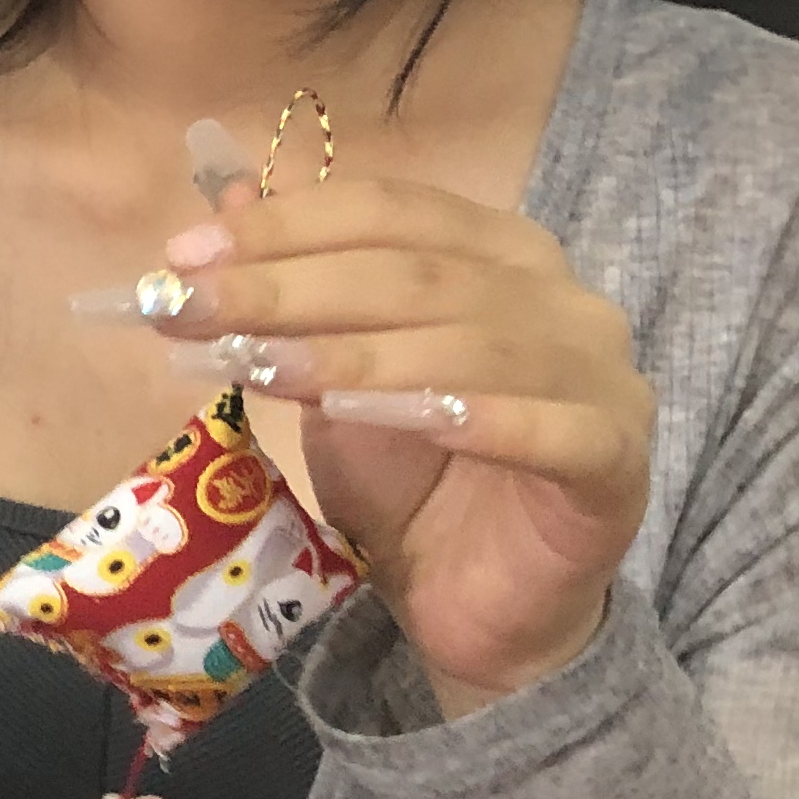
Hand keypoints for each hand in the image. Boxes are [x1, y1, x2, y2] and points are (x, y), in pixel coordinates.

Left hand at [148, 178, 651, 712]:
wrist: (469, 596)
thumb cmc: (406, 475)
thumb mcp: (328, 376)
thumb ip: (289, 292)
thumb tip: (219, 202)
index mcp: (500, 252)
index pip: (389, 212)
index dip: (284, 226)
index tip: (183, 253)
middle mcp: (563, 299)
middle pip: (417, 273)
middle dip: (290, 288)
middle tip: (191, 307)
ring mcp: (602, 377)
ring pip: (471, 345)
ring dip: (354, 354)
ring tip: (258, 367)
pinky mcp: (616, 463)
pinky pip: (547, 431)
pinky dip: (463, 418)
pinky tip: (376, 417)